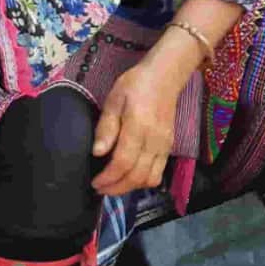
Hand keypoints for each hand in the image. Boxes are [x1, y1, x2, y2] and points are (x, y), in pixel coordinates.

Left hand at [91, 61, 179, 194]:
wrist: (165, 77)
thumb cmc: (136, 85)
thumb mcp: (114, 100)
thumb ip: (106, 127)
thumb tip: (97, 152)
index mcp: (139, 126)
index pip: (124, 162)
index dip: (108, 177)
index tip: (95, 182)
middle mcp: (155, 140)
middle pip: (137, 176)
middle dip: (117, 188)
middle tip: (100, 188)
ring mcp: (165, 145)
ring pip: (150, 178)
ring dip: (131, 187)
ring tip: (114, 184)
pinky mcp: (169, 147)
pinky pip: (159, 173)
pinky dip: (144, 181)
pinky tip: (130, 176)